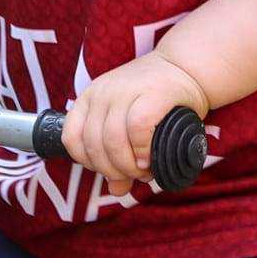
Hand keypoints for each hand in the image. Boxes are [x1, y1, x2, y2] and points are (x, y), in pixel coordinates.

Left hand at [62, 52, 210, 186]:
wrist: (185, 67)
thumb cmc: (155, 100)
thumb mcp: (128, 125)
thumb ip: (118, 157)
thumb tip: (116, 190)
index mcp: (89, 98)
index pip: (71, 139)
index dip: (88, 163)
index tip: (109, 170)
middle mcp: (101, 93)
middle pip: (93, 144)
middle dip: (112, 170)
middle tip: (133, 175)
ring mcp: (124, 91)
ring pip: (111, 140)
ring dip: (127, 165)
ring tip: (143, 170)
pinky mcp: (151, 93)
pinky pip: (137, 128)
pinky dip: (142, 150)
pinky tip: (149, 159)